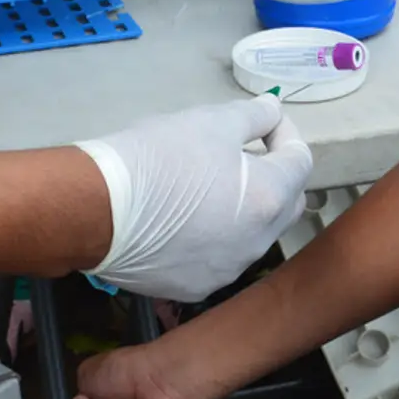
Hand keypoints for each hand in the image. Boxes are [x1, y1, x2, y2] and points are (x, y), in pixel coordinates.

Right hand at [73, 95, 311, 302]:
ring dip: (245, 210)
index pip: (301, 160)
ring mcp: (227, 270)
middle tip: (242, 153)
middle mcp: (258, 242)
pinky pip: (219, 258)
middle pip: (285, 202)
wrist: (97, 209)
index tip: (263, 122)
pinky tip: (184, 222)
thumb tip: (273, 110)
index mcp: (269, 198)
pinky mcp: (195, 288)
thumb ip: (254, 116)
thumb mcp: (210, 121)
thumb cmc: (158, 157)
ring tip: (208, 187)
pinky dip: (213, 238)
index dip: (285, 133)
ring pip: (253, 235)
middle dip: (274, 175)